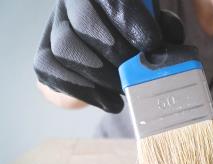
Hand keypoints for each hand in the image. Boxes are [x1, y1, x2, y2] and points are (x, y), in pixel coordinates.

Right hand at [33, 0, 186, 112]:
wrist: (111, 58)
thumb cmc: (139, 38)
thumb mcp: (157, 29)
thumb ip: (165, 30)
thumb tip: (163, 47)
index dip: (130, 20)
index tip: (152, 44)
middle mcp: (73, 5)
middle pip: (83, 21)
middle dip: (115, 51)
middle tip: (137, 72)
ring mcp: (55, 29)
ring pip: (65, 48)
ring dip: (100, 75)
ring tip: (125, 91)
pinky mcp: (45, 57)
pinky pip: (50, 71)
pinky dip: (84, 91)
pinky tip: (110, 102)